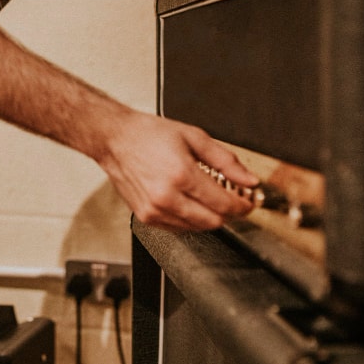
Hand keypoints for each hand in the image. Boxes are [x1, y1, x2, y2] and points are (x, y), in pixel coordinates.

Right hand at [98, 112, 257, 230]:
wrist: (114, 139)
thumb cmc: (148, 135)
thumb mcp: (194, 137)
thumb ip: (226, 160)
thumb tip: (249, 180)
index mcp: (180, 174)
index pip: (223, 204)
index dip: (242, 206)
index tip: (248, 202)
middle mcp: (166, 197)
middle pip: (213, 221)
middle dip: (228, 213)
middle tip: (232, 200)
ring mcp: (154, 210)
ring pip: (197, 228)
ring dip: (209, 216)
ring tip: (208, 197)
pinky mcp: (146, 217)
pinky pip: (178, 228)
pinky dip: (190, 219)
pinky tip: (189, 201)